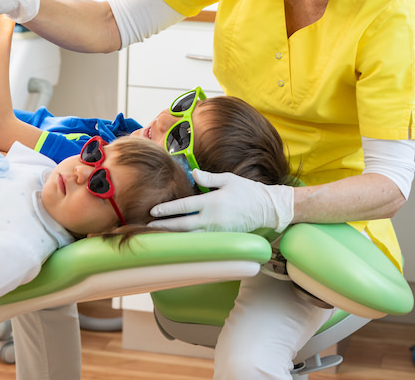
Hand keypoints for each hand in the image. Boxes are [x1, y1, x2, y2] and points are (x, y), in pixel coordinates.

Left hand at [149, 170, 294, 232]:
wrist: (266, 208)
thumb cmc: (248, 190)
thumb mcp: (228, 179)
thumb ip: (208, 178)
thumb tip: (192, 173)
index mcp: (212, 202)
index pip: (184, 207)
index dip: (167, 209)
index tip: (153, 211)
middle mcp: (212, 218)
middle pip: (182, 225)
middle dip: (164, 226)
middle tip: (148, 227)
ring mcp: (217, 230)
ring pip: (190, 236)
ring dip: (173, 236)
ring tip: (159, 236)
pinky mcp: (222, 237)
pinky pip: (201, 241)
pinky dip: (188, 241)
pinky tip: (178, 241)